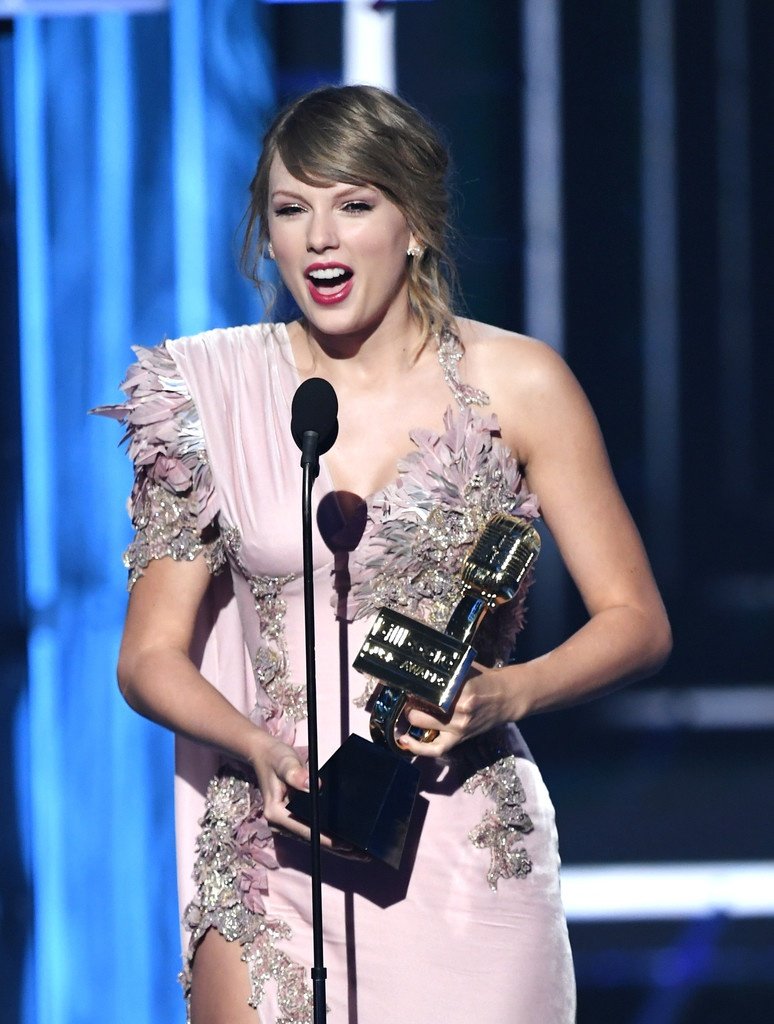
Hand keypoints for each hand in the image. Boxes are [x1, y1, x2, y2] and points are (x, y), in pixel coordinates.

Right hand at [249, 733, 365, 858]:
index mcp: (276, 814)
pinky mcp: (294, 819)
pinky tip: (347, 840)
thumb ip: (296, 774)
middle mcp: (280, 824)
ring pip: (315, 839)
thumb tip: (313, 786)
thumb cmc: (274, 757)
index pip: (306, 831)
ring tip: (360, 852)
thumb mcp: (284, 762)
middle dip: (337, 848)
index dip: (326, 839)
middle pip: (312, 840)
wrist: (263, 754)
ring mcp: (287, 823)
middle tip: (363, 854)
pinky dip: (330, 836)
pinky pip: (314, 831)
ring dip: (336, 845)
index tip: (346, 844)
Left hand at [398, 662, 517, 757]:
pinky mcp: (460, 739)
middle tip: (403, 695)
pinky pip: (437, 749)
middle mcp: (460, 711)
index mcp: (462, 690)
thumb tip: (419, 664)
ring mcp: (459, 728)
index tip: (403, 681)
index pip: (429, 690)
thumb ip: (445, 670)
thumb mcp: (466, 668)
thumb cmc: (485, 679)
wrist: (508, 697)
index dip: (413, 686)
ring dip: (409, 720)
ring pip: (425, 727)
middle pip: (423, 708)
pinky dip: (419, 748)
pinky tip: (405, 741)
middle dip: (409, 702)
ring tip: (401, 713)